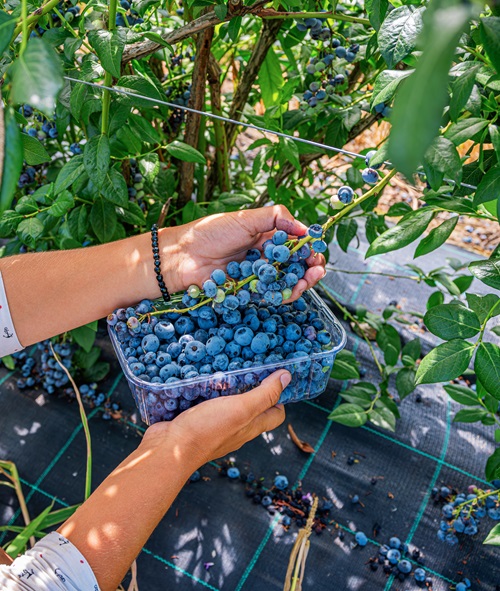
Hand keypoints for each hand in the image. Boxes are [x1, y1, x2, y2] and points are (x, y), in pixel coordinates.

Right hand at [143, 370, 289, 464]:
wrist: (168, 449)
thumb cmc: (207, 429)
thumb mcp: (241, 409)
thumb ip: (264, 394)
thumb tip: (287, 378)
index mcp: (250, 427)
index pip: (275, 415)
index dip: (279, 397)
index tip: (274, 376)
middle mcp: (235, 429)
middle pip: (251, 408)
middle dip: (253, 387)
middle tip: (249, 364)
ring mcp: (214, 426)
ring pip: (226, 404)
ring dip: (227, 387)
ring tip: (225, 366)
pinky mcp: (194, 421)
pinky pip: (204, 404)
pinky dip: (205, 390)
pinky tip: (201, 377)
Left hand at [162, 205, 325, 300]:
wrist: (183, 256)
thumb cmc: (211, 232)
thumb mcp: (245, 217)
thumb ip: (276, 218)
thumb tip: (305, 228)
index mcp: (266, 236)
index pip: (296, 243)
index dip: (309, 248)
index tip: (316, 251)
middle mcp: (265, 255)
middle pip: (296, 264)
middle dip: (311, 268)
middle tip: (317, 270)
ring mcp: (258, 275)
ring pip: (287, 281)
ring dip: (302, 283)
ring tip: (307, 281)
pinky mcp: (250, 291)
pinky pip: (272, 295)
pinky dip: (284, 295)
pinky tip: (291, 290)